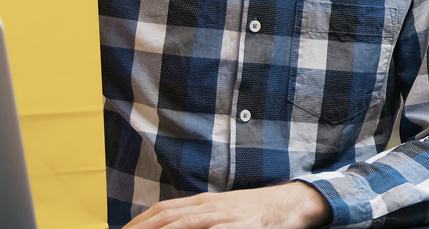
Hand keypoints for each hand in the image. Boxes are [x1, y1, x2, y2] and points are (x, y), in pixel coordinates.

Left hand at [123, 182, 333, 228]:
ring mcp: (223, 217)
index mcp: (203, 202)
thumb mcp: (223, 210)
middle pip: (165, 217)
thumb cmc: (255, 211)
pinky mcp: (238, 227)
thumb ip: (199, 217)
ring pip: (182, 224)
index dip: (139, 222)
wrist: (290, 203)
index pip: (162, 209)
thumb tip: (174, 223)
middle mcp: (209, 207)